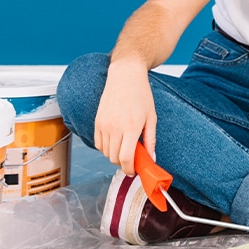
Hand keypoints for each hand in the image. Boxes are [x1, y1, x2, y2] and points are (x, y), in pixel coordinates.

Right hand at [94, 59, 157, 174]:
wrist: (125, 76)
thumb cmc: (141, 95)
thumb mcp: (151, 118)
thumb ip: (150, 140)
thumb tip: (151, 157)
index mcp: (131, 127)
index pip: (126, 158)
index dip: (129, 169)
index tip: (133, 171)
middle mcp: (115, 127)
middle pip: (114, 158)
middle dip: (123, 163)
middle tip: (132, 159)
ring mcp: (104, 124)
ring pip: (105, 153)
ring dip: (114, 155)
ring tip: (124, 147)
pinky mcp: (97, 121)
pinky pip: (98, 143)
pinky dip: (106, 148)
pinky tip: (115, 141)